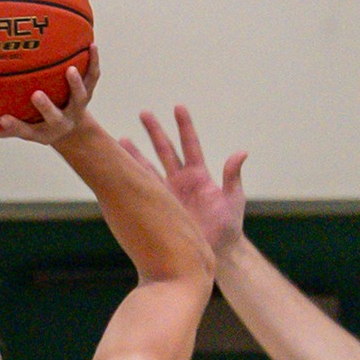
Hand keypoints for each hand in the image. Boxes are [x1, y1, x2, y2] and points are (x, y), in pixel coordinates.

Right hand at [0, 47, 101, 144]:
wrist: (73, 129)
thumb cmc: (34, 123)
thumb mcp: (13, 127)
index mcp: (40, 131)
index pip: (25, 131)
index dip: (15, 127)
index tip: (2, 119)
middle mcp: (59, 121)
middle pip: (54, 117)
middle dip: (46, 108)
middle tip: (36, 94)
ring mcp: (76, 106)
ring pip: (80, 96)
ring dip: (75, 84)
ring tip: (70, 69)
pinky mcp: (89, 91)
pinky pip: (93, 75)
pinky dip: (92, 61)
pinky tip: (91, 43)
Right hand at [123, 106, 247, 251]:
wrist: (217, 252)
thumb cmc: (229, 226)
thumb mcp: (233, 199)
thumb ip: (233, 176)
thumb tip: (241, 152)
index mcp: (199, 175)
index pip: (190, 145)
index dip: (184, 126)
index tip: (178, 107)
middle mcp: (181, 180)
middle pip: (165, 150)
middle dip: (155, 131)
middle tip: (144, 112)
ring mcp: (168, 193)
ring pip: (148, 167)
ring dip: (135, 153)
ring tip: (120, 139)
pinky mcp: (159, 206)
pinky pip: (142, 190)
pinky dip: (130, 178)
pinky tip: (118, 168)